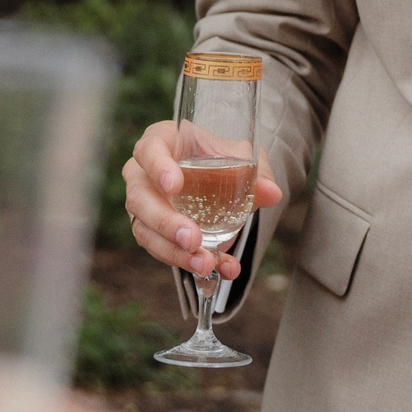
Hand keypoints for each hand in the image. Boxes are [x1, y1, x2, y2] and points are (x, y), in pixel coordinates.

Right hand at [122, 120, 285, 279]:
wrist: (219, 175)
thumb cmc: (221, 156)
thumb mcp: (242, 156)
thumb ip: (256, 172)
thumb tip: (271, 193)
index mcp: (160, 142)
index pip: (148, 150)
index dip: (158, 167)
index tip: (174, 186)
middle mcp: (142, 174)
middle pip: (140, 198)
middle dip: (166, 223)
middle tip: (193, 238)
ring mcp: (143, 206)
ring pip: (146, 231)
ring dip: (174, 252)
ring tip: (205, 263)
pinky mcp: (151, 232)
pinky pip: (162, 250)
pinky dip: (190, 262)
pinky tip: (218, 269)